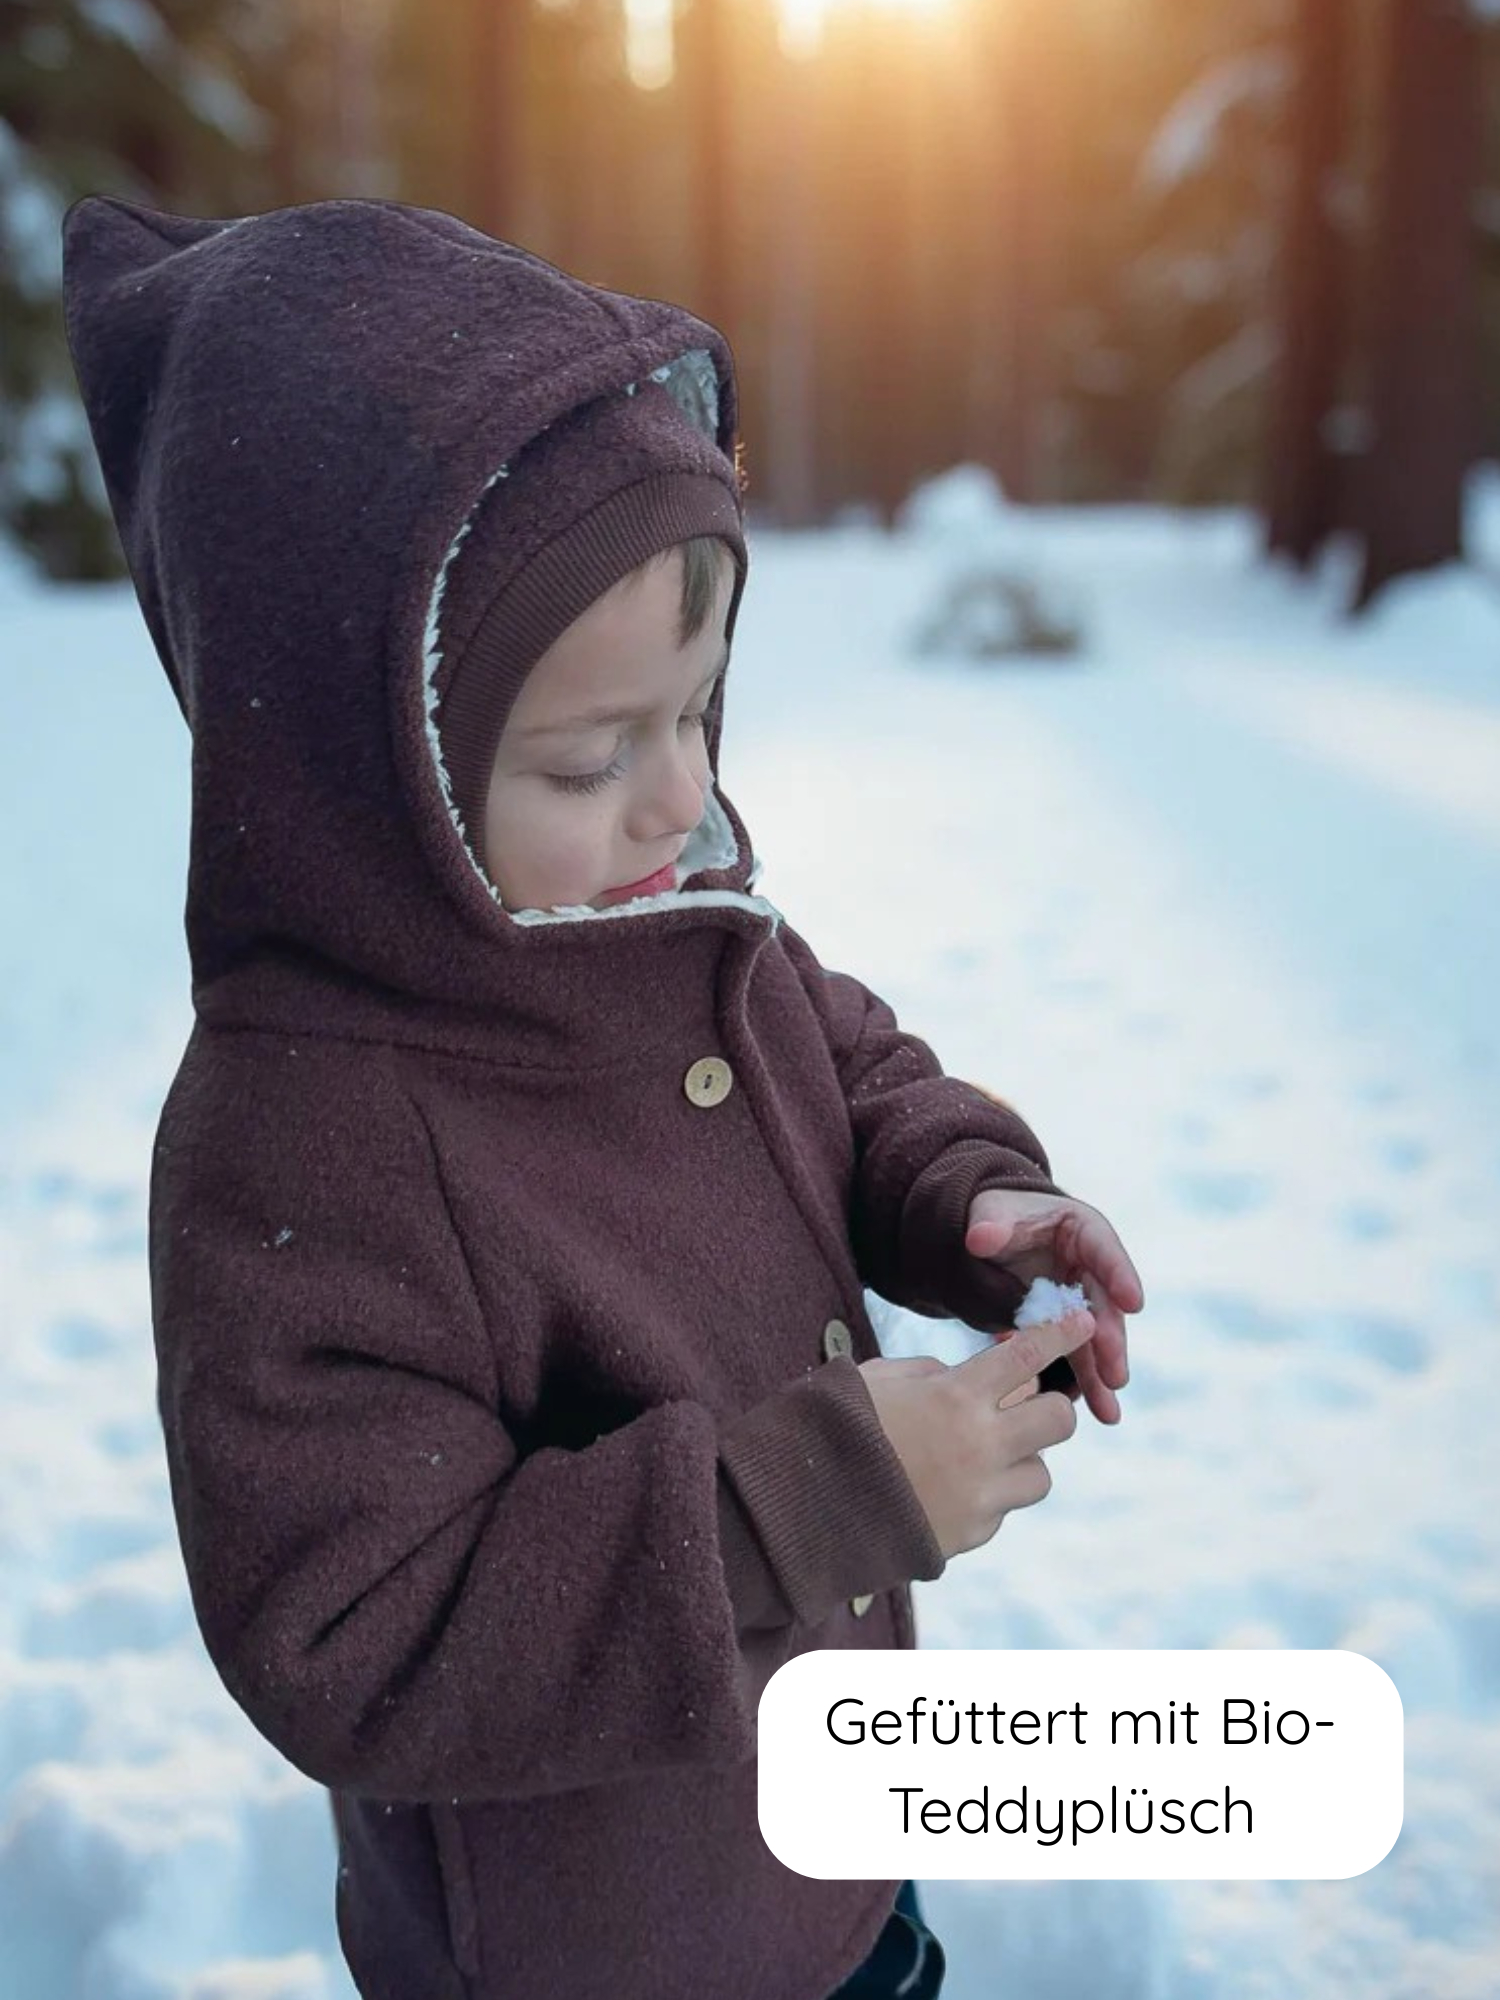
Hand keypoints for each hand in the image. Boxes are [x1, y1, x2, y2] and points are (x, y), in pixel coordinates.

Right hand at [859, 1309, 1094, 1560]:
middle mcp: (980, 1446)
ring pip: (1041, 1473)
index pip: (1029, 1356)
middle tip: (1018, 1404)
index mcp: (955, 1397)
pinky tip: (946, 1487)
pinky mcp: (973, 1534)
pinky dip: (987, 1496)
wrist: (805, 1509)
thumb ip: (932, 1372)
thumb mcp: (879, 1379)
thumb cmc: (835, 1429)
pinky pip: (1002, 1510)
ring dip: (1020, 1458)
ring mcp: (981, 1496)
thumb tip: (965, 1378)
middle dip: (1047, 1406)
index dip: (1061, 1334)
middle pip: (1059, 1419)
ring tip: (977, 1455)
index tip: (1083, 1322)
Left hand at [964, 1189, 1143, 1425]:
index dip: (1120, 1275)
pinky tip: (1099, 1412)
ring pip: (1096, 1338)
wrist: (989, 1236)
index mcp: (1082, 1230)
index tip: (1134, 1302)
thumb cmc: (997, 1216)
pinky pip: (1078, 1354)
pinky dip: (1087, 1382)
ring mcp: (1081, 1299)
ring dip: (1102, 1373)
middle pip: (1105, 1304)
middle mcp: (1091, 1268)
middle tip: (1116, 1374)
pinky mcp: (1067, 1325)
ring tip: (1109, 1411)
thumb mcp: (992, 1212)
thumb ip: (990, 1224)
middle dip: (1111, 1341)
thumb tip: (981, 1238)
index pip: (1105, 1250)